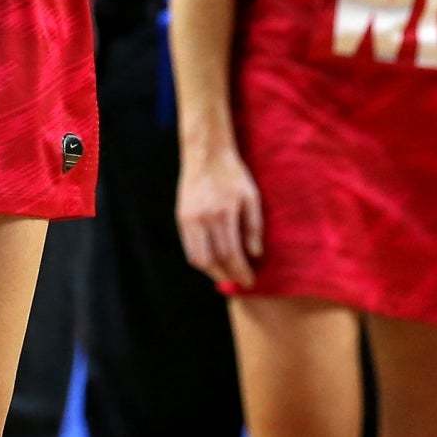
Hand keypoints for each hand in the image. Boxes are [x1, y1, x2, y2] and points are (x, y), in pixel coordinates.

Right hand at [177, 144, 263, 287]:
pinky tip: (213, 261)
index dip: (240, 272)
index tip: (250, 281)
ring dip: (213, 272)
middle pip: (213, 261)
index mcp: (223, 213)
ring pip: (197, 259)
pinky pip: (189, 248)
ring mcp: (189, 219)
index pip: (231, 254)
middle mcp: (203, 219)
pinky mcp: (181, 218)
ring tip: (227, 275)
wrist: (206, 154)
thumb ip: (254, 227)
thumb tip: (255, 255)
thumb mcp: (251, 197)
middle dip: (227, 276)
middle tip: (239, 282)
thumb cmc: (233, 174)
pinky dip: (201, 260)